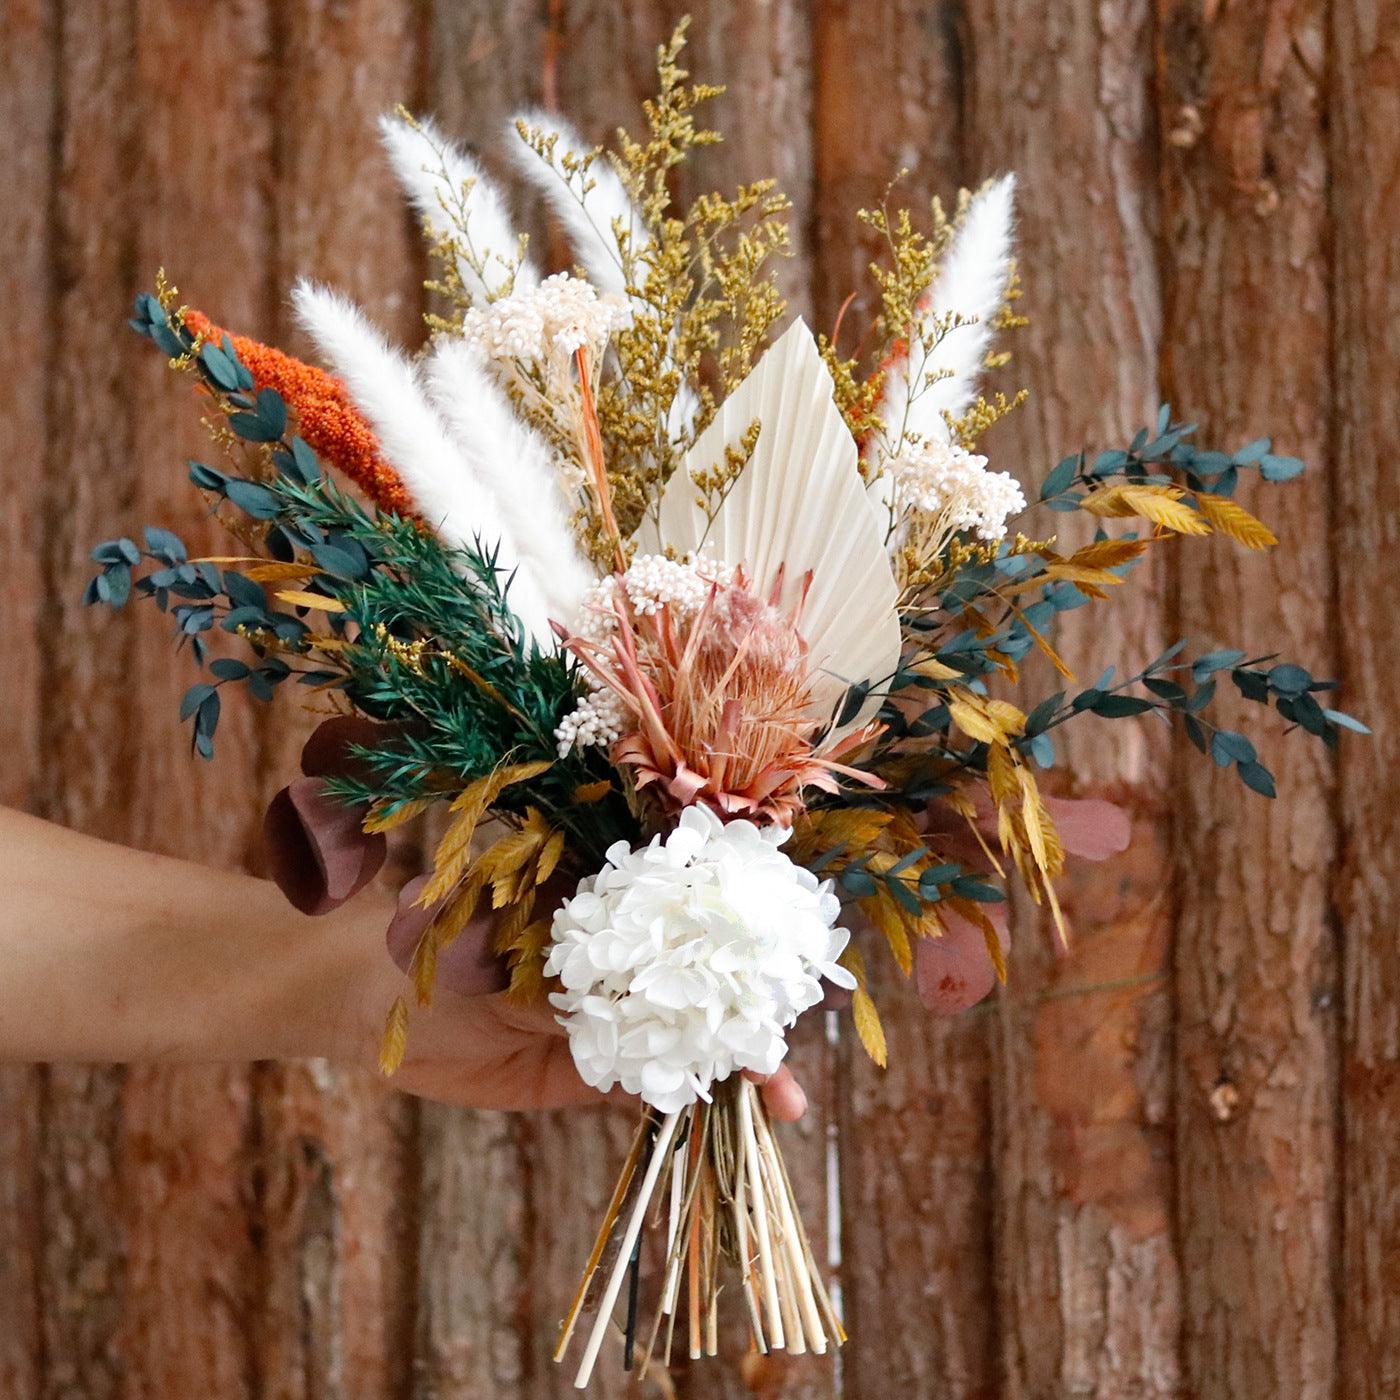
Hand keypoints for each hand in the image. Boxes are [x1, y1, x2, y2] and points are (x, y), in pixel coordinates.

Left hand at [367, 882, 807, 1117]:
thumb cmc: (439, 935)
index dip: (743, 948)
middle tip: (791, 1065)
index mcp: (611, 904)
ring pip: (684, 1041)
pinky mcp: (583, 1072)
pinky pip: (644, 1088)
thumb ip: (585, 967)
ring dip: (732, 1070)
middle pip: (705, 986)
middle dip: (752, 1020)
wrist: (368, 996)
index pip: (695, 920)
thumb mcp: (517, 941)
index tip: (783, 971)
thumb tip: (658, 981)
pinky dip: (685, 1103)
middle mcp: (621, 958)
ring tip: (781, 1104)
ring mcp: (607, 1016)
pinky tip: (723, 1120)